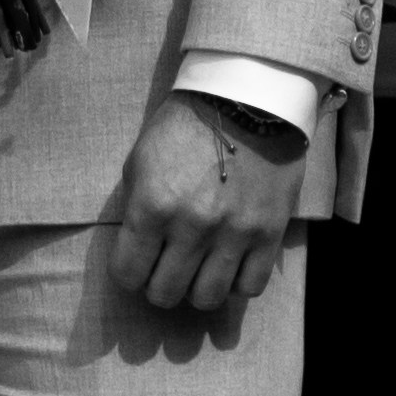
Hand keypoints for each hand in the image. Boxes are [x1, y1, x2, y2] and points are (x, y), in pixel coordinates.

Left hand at [107, 90, 305, 317]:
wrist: (248, 97)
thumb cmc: (186, 124)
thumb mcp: (141, 158)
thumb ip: (136, 206)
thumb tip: (136, 249)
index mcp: (152, 204)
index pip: (127, 274)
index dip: (128, 273)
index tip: (137, 263)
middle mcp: (191, 226)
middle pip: (165, 293)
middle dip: (159, 285)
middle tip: (166, 268)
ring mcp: (233, 233)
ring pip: (207, 298)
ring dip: (197, 289)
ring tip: (199, 270)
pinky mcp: (269, 233)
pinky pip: (250, 287)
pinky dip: (237, 283)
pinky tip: (230, 264)